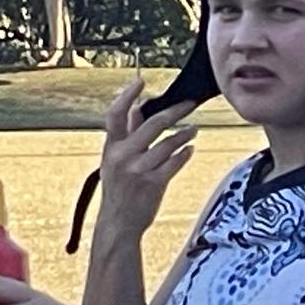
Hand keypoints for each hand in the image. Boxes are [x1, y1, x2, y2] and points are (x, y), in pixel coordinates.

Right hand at [97, 79, 196, 237]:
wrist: (118, 224)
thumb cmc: (118, 190)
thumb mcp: (115, 160)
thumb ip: (126, 134)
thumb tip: (135, 108)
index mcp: (111, 147)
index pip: (115, 114)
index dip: (126, 95)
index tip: (140, 81)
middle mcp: (123, 156)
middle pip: (152, 124)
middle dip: (175, 111)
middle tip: (190, 103)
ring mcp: (138, 170)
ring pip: (168, 143)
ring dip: (185, 133)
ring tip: (194, 129)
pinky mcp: (153, 183)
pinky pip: (174, 162)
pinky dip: (184, 153)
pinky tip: (189, 149)